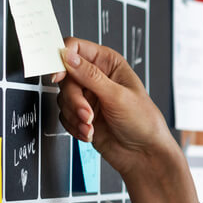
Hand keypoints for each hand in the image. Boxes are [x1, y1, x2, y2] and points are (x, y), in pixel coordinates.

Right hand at [51, 38, 177, 178]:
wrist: (144, 154)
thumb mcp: (117, 96)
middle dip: (74, 100)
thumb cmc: (143, 121)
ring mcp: (89, 97)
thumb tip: (67, 56)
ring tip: (91, 126)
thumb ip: (90, 75)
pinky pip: (64, 116)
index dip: (63, 59)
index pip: (76, 48)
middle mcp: (96, 77)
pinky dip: (74, 126)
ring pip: (63, 99)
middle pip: (66, 77)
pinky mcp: (82, 115)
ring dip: (75, 116)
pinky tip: (90, 133)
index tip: (58, 76)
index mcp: (108, 63)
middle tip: (87, 114)